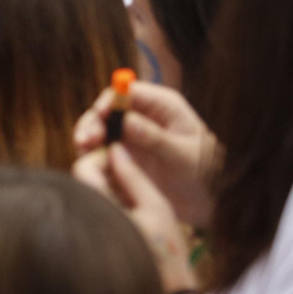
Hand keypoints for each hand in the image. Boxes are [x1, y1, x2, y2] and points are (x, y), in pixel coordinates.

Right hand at [72, 81, 216, 226]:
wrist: (210, 202)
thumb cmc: (206, 173)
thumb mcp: (184, 155)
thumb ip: (156, 138)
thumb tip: (127, 121)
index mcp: (163, 106)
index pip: (127, 92)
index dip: (108, 101)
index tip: (98, 115)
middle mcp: (143, 117)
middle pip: (107, 111)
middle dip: (92, 123)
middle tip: (84, 141)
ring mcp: (132, 138)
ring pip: (100, 131)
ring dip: (87, 140)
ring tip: (82, 152)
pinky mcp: (124, 157)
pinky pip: (102, 153)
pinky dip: (93, 158)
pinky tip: (91, 168)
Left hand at [74, 143, 197, 293]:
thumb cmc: (166, 251)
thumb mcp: (156, 206)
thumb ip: (133, 175)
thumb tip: (117, 149)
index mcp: (99, 209)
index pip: (83, 168)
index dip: (101, 157)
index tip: (121, 158)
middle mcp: (82, 219)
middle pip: (80, 182)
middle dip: (101, 172)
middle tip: (127, 174)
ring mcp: (81, 232)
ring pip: (84, 197)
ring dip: (102, 189)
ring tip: (131, 195)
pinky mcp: (84, 243)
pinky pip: (87, 213)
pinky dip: (102, 206)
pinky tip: (125, 213)